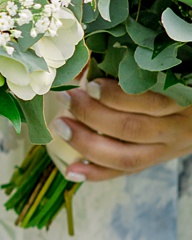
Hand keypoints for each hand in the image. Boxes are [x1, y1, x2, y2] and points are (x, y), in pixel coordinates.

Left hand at [53, 81, 191, 182]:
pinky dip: (96, 173)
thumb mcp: (162, 74)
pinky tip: (70, 170)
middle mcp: (179, 130)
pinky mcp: (154, 163)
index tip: (89, 84)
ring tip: (61, 126)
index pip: (151, 102)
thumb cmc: (171, 84)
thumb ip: (129, 68)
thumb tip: (80, 65)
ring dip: (87, 144)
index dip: (116, 95)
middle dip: (92, 115)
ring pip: (127, 156)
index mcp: (184, 102)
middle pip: (132, 129)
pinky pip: (125, 172)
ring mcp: (167, 150)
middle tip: (66, 99)